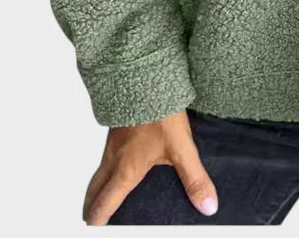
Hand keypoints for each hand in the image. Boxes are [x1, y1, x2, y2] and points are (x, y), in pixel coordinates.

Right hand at [82, 110, 217, 224]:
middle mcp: (114, 157)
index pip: (106, 202)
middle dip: (91, 204)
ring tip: (103, 190)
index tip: (94, 227)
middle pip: (95, 188)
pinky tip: (118, 157)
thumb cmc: (159, 112)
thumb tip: (207, 206)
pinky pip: (105, 150)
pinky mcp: (116, 125)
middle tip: (91, 215)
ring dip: (98, 183)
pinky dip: (104, 162)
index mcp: (126, 170)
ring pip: (98, 168)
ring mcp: (113, 140)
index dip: (99, 218)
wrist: (144, 76)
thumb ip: (194, 179)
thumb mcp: (181, 148)